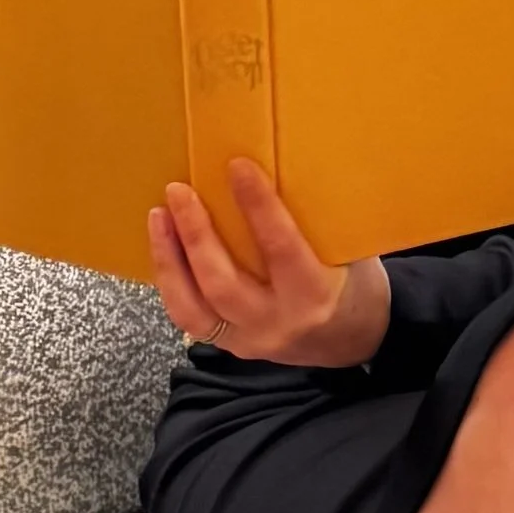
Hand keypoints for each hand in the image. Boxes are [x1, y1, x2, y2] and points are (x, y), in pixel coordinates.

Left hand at [148, 161, 390, 372]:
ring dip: (170, 259)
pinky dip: (171, 281)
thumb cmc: (355, 284)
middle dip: (195, 234)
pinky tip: (163, 248)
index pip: (280, 248)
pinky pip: (189, 316)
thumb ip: (313, 223)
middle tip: (179, 191)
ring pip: (193, 308)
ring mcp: (249, 340)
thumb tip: (275, 167)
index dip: (258, 206)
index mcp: (316, 296)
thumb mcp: (348, 253)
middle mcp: (278, 323)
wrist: (354, 342)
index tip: (238, 167)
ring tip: (158, 215)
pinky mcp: (230, 346)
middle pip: (222, 282)